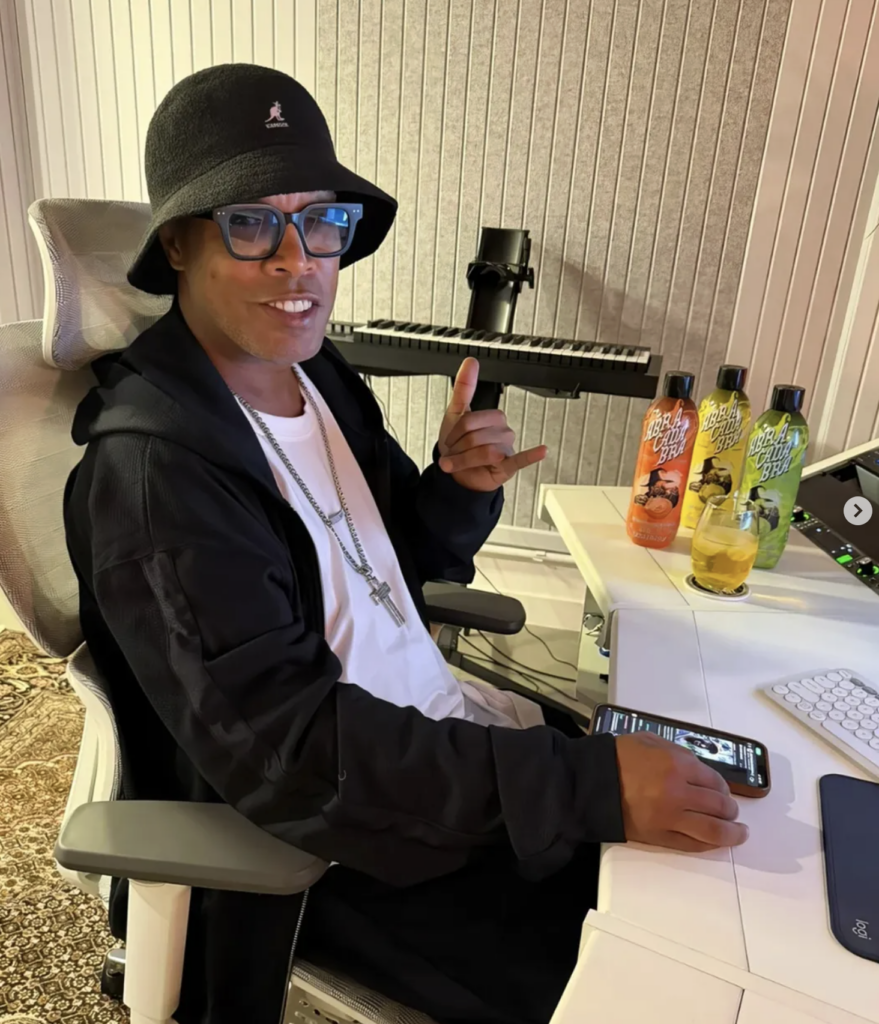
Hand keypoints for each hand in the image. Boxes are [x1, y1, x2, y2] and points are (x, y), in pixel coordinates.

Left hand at [437, 357, 546, 492]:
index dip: (453, 433)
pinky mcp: (509, 465)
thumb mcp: (456, 413)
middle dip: (458, 448)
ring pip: (485, 451)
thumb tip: (471, 361)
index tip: (449, 441)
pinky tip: (541, 451)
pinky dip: (531, 455)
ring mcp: (507, 448)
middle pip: (474, 436)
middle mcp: (503, 431)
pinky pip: (521, 459)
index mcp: (493, 417)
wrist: (457, 474)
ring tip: (462, 464)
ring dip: (465, 460)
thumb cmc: (459, 445)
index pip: (469, 421)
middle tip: (454, 454)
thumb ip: (464, 387)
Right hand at [615, 732, 748, 852]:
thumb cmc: (619, 757)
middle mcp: (678, 792)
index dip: (724, 788)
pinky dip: (708, 844)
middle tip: (731, 812)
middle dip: (730, 810)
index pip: (714, 780)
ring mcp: (670, 817)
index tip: (725, 792)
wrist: (591, 783)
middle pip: (718, 805)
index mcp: (677, 764)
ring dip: (731, 833)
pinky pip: (692, 844)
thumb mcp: (651, 741)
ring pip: (712, 830)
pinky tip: (717, 842)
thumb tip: (699, 770)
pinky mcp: (659, 836)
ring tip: (738, 833)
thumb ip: (679, 753)